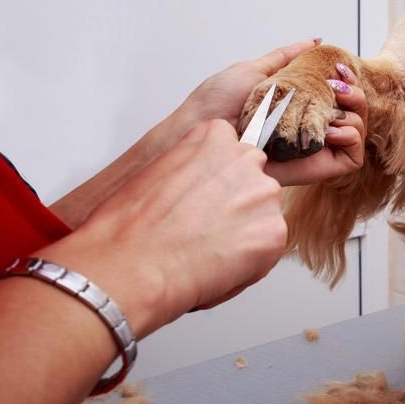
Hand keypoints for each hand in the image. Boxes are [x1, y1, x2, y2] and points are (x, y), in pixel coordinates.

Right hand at [45, 120, 287, 335]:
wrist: (132, 266)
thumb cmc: (130, 226)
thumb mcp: (159, 169)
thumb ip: (192, 167)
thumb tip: (203, 184)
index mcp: (215, 137)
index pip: (234, 153)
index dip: (219, 182)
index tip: (204, 199)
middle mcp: (246, 160)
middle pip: (255, 183)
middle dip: (237, 206)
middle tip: (207, 229)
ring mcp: (264, 196)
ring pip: (264, 217)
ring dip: (244, 233)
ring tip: (208, 250)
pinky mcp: (274, 232)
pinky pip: (267, 249)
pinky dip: (249, 262)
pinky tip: (218, 266)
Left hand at [175, 40, 366, 185]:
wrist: (205, 131)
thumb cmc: (218, 104)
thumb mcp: (255, 70)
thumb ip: (286, 57)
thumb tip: (315, 42)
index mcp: (299, 108)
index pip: (339, 97)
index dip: (349, 83)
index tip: (341, 71)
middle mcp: (310, 129)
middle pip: (355, 113)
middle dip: (357, 95)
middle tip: (339, 88)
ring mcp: (316, 150)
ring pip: (358, 131)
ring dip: (355, 113)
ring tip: (333, 109)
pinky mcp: (320, 168)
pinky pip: (353, 157)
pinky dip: (352, 137)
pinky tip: (331, 130)